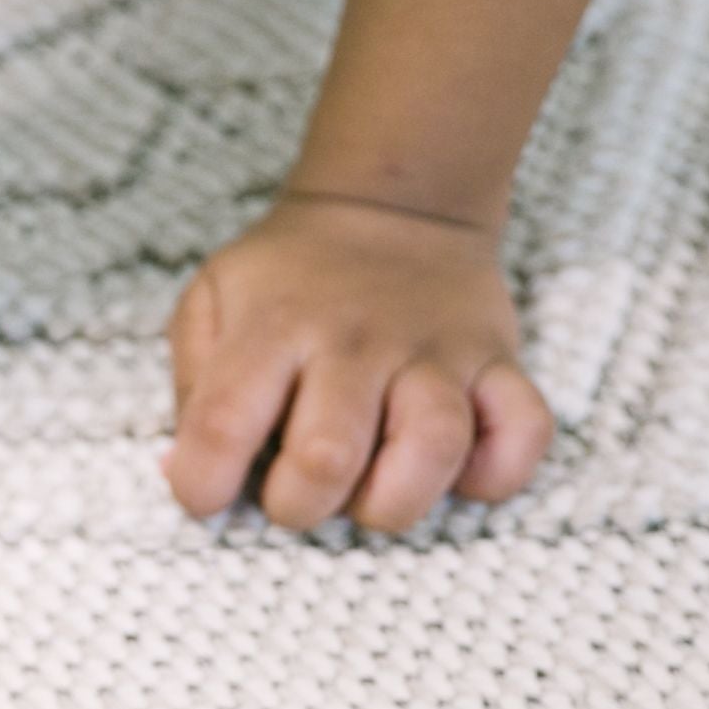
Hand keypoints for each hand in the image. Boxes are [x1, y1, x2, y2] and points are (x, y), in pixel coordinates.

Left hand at [164, 191, 555, 532]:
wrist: (394, 203)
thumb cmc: (290, 278)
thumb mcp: (213, 300)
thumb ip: (193, 387)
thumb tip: (187, 474)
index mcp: (274, 328)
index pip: (223, 423)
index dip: (203, 484)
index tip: (207, 494)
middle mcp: (356, 341)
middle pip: (329, 456)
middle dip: (301, 506)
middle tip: (297, 493)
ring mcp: (435, 353)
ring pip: (432, 449)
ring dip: (393, 500)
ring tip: (370, 493)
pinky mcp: (497, 363)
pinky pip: (522, 432)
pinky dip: (497, 473)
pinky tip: (456, 473)